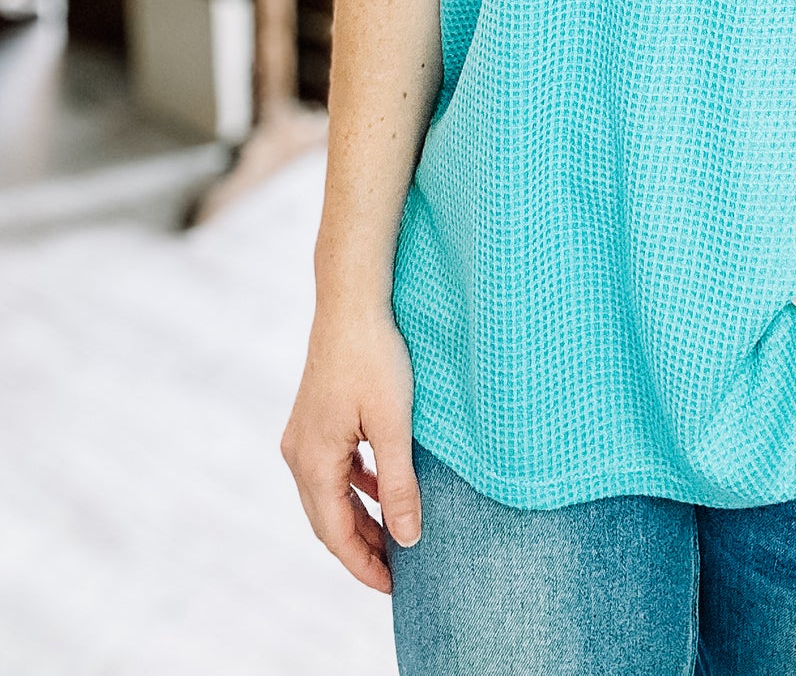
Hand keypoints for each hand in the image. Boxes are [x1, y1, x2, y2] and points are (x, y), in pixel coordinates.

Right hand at [280, 310, 420, 593]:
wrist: (353, 299)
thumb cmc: (375, 355)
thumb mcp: (395, 424)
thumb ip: (399, 483)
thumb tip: (407, 538)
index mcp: (313, 461)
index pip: (336, 534)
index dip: (364, 565)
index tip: (394, 587)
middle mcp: (298, 452)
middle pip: (328, 519)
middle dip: (362, 548)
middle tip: (398, 571)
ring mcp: (303, 433)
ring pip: (329, 494)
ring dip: (359, 517)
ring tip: (394, 536)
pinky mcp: (315, 416)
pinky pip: (333, 467)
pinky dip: (356, 485)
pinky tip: (381, 485)